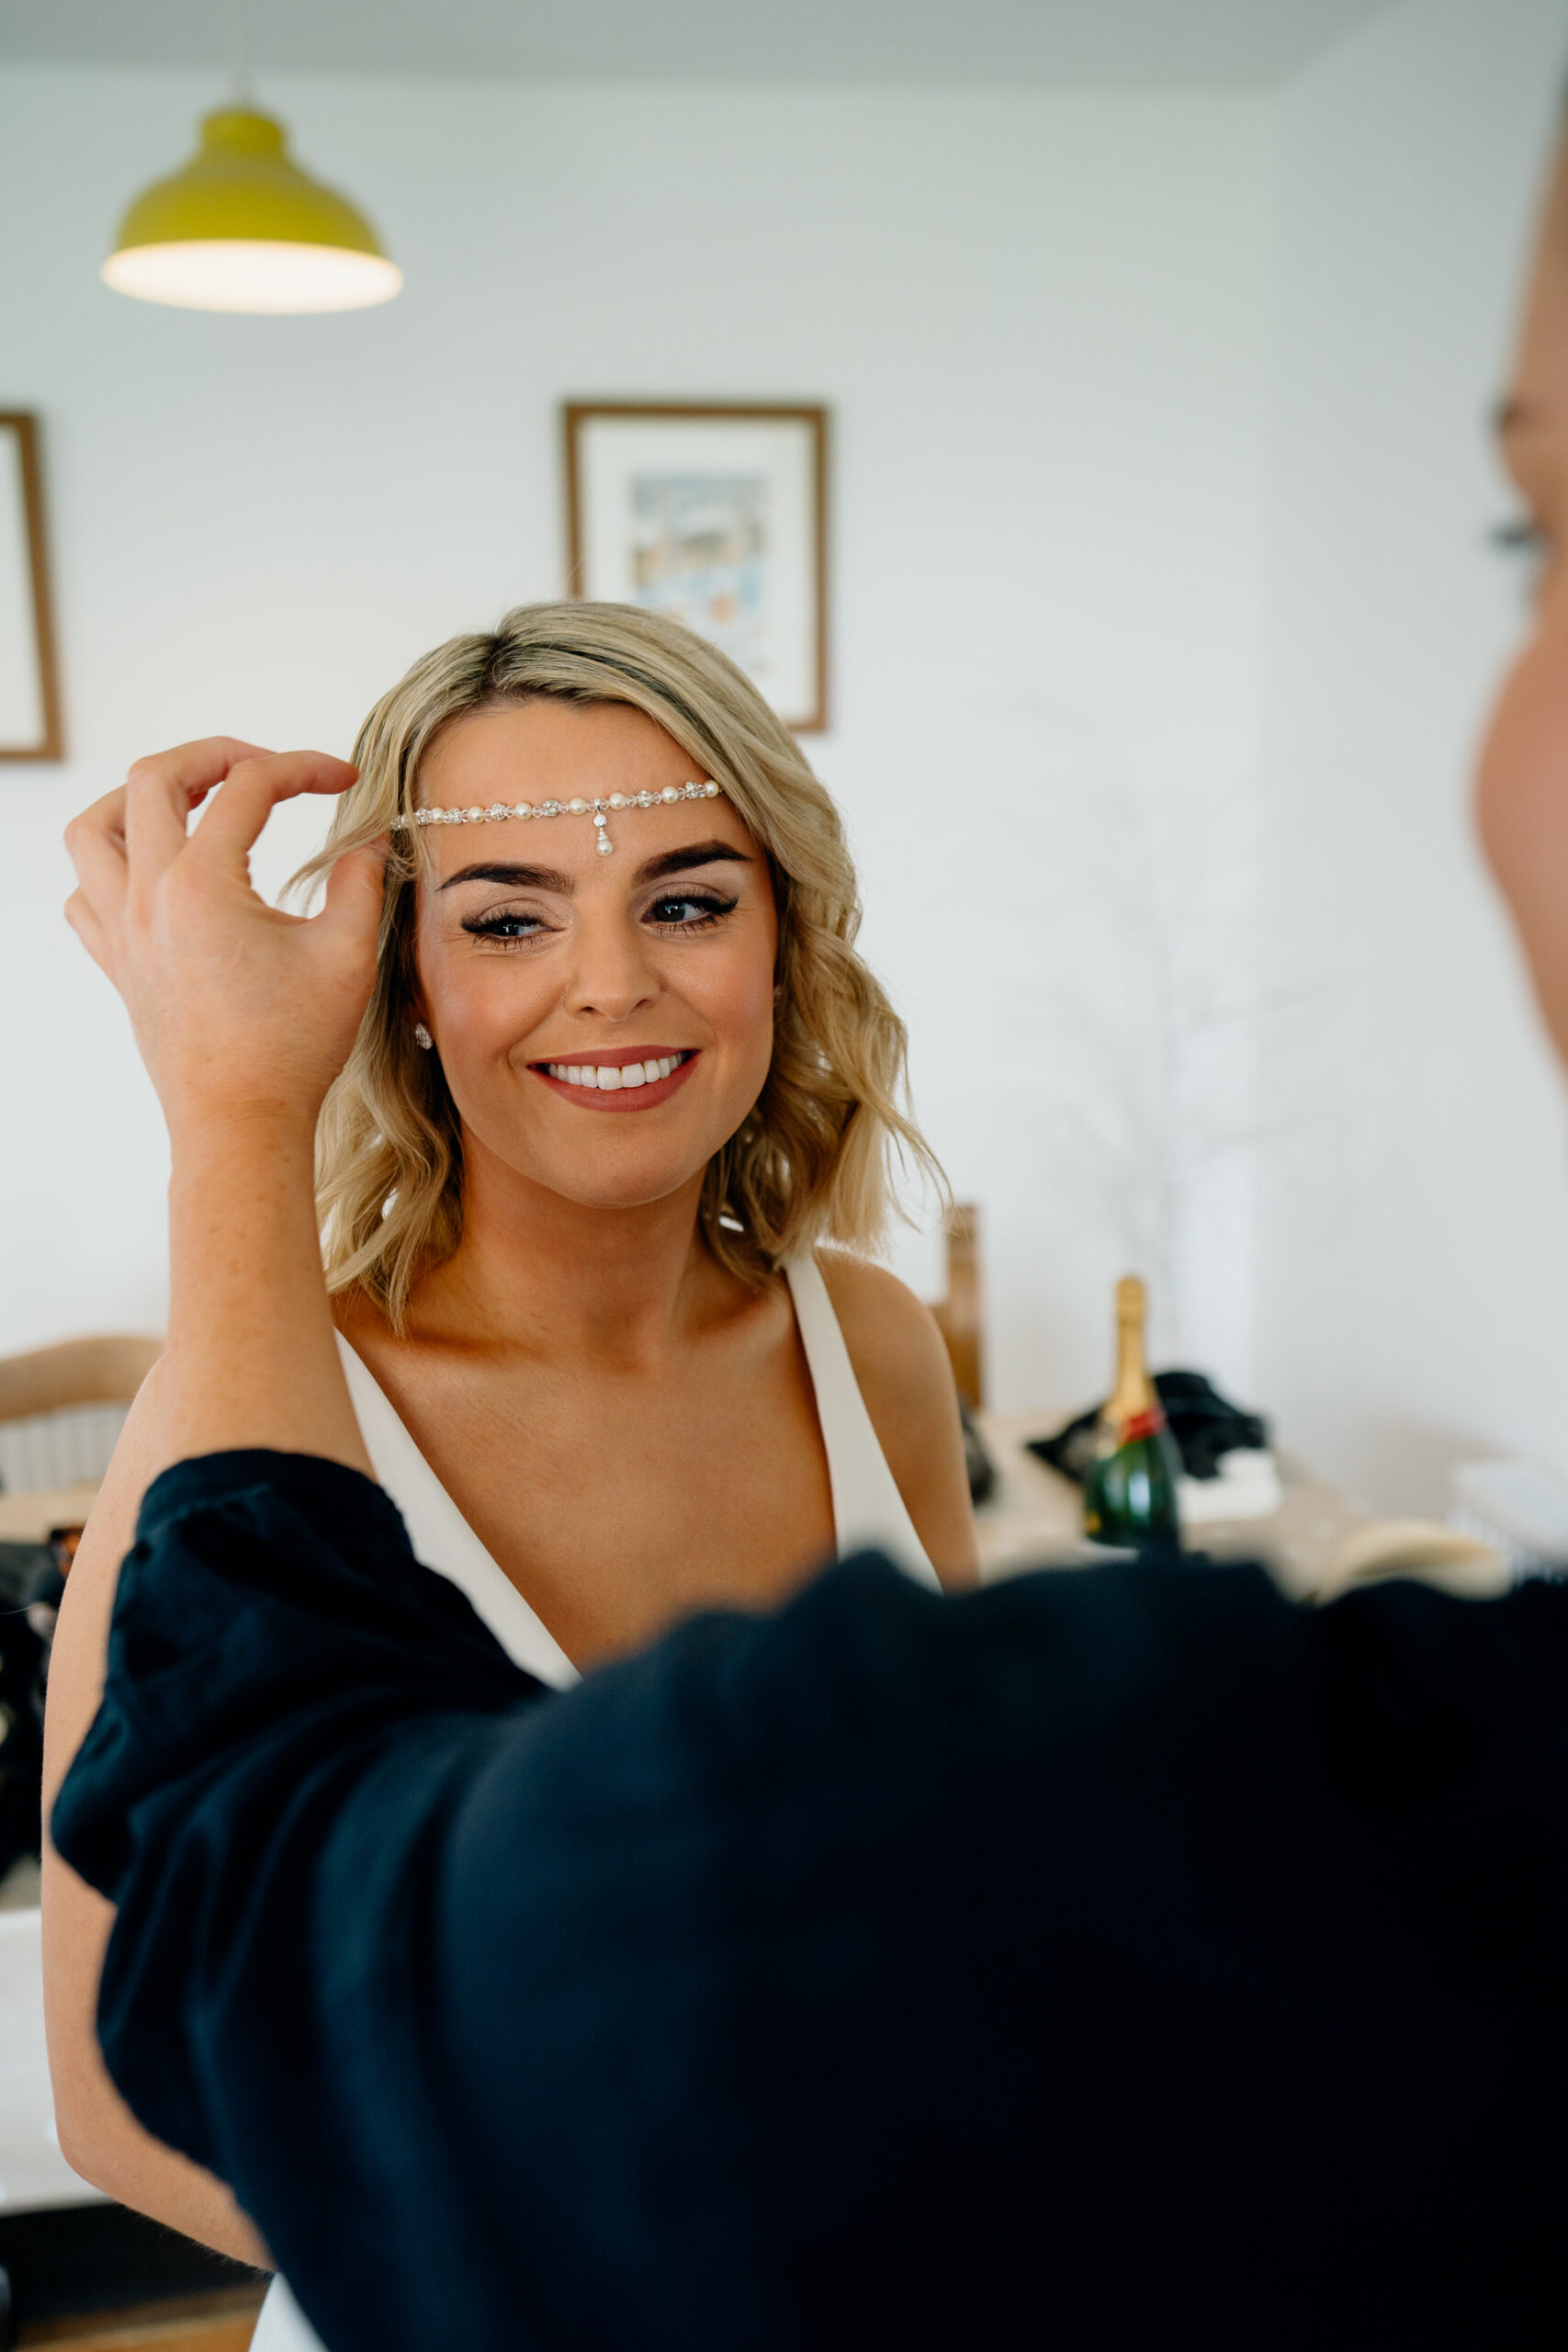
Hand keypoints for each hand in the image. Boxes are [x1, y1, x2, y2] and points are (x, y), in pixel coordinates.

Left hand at [65, 738, 386, 1143]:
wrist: (241, 1122)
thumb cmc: (292, 1049)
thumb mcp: (349, 955)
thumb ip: (361, 882)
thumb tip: (369, 839)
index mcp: (203, 883)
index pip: (250, 787)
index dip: (304, 768)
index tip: (344, 779)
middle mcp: (149, 896)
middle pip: (154, 778)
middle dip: (212, 755)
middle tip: (262, 769)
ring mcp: (123, 930)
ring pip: (93, 829)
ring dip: (136, 799)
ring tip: (186, 802)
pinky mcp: (118, 964)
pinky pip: (84, 894)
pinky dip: (108, 867)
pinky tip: (154, 876)